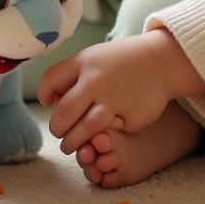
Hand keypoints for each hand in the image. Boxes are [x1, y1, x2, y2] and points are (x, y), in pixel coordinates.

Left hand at [37, 32, 176, 154]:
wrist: (159, 61)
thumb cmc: (118, 62)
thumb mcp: (92, 57)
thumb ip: (69, 75)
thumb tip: (47, 100)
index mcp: (84, 63)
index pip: (50, 82)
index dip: (45, 97)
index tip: (50, 104)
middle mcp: (97, 81)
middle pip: (63, 115)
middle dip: (58, 129)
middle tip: (60, 133)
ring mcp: (115, 100)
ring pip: (84, 131)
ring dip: (73, 143)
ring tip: (71, 146)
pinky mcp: (131, 117)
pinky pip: (110, 133)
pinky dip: (104, 136)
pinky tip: (105, 131)